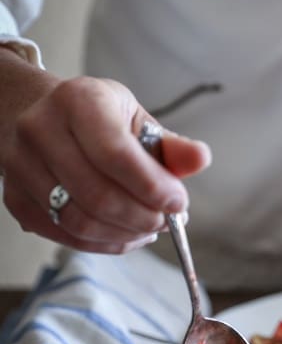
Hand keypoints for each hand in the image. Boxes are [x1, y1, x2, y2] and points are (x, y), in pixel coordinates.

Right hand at [0, 57, 210, 253]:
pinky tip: (125, 233)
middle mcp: (41, 130)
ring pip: (79, 222)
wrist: (36, 114)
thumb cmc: (95, 118)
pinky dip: (104, 243)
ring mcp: (21, 167)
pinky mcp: (15, 200)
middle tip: (165, 220)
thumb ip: (170, 145)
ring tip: (148, 227)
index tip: (178, 203)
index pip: (116, 154)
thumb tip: (200, 159)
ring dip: (124, 234)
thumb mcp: (135, 118)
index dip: (152, 186)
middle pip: (97, 195)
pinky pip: (66, 236)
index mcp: (78, 100)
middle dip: (141, 217)